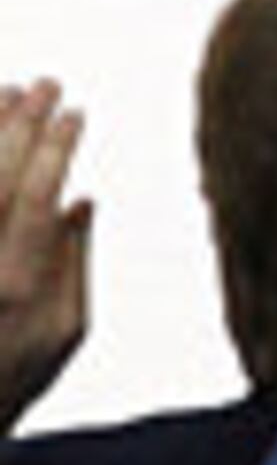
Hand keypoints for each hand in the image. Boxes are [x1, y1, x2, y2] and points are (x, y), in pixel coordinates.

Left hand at [0, 80, 93, 429]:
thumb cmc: (10, 380)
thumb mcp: (64, 334)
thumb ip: (73, 265)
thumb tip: (80, 202)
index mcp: (14, 286)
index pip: (37, 195)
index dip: (56, 148)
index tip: (76, 112)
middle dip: (21, 123)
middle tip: (44, 85)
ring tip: (5, 94)